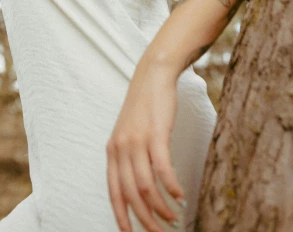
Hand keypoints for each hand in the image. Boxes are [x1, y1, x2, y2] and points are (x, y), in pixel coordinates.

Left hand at [106, 58, 185, 231]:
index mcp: (112, 150)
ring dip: (161, 207)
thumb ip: (129, 158)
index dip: (122, 217)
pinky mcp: (155, 134)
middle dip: (145, 219)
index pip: (114, 192)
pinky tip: (180, 196)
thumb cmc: (145, 107)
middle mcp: (120, 147)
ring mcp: (137, 140)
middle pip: (130, 195)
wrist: (153, 75)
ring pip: (146, 186)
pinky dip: (171, 187)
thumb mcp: (129, 133)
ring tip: (174, 218)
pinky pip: (162, 169)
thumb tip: (137, 189)